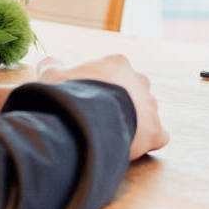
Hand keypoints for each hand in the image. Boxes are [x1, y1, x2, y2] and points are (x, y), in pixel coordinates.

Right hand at [38, 54, 168, 159]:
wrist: (85, 118)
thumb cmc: (68, 93)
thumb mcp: (51, 74)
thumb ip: (52, 65)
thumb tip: (49, 61)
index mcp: (118, 63)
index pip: (113, 72)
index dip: (98, 86)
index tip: (85, 99)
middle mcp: (139, 80)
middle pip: (132, 90)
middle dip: (119, 101)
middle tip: (99, 117)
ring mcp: (150, 106)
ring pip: (146, 111)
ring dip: (133, 120)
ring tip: (111, 134)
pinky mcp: (155, 130)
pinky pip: (159, 136)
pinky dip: (149, 141)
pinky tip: (133, 147)